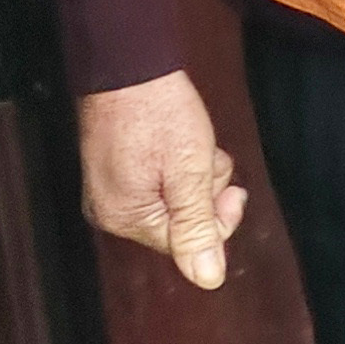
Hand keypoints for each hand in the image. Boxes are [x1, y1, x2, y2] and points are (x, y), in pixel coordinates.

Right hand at [78, 70, 245, 289]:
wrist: (131, 64)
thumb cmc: (159, 112)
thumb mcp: (189, 173)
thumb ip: (197, 229)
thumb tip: (208, 279)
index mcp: (124, 217)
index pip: (186, 244)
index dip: (217, 218)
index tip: (233, 190)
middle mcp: (111, 210)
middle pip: (181, 223)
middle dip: (204, 192)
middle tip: (205, 159)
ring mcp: (112, 188)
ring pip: (176, 199)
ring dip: (196, 174)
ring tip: (190, 144)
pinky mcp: (118, 168)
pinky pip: (161, 182)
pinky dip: (179, 165)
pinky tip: (181, 140)